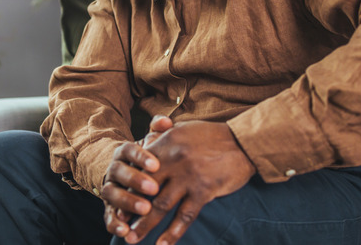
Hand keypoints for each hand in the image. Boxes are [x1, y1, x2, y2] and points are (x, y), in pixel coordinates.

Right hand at [102, 115, 173, 238]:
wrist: (122, 170)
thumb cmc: (145, 158)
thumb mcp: (151, 143)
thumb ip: (158, 131)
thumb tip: (166, 121)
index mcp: (123, 152)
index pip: (129, 150)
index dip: (140, 157)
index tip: (156, 164)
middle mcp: (113, 169)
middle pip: (119, 172)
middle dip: (135, 180)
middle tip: (154, 189)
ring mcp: (109, 188)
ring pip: (112, 194)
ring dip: (127, 202)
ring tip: (145, 210)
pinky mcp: (108, 207)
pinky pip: (108, 216)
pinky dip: (114, 224)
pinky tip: (126, 231)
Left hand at [128, 121, 256, 244]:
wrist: (243, 142)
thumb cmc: (212, 135)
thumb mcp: (183, 128)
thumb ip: (162, 135)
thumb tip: (145, 142)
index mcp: (166, 143)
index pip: (139, 168)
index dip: (126, 186)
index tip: (117, 201)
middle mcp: (173, 160)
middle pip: (144, 189)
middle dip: (128, 210)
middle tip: (119, 225)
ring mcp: (188, 177)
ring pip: (160, 206)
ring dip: (145, 225)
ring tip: (133, 239)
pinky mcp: (204, 191)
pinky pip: (185, 216)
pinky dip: (173, 233)